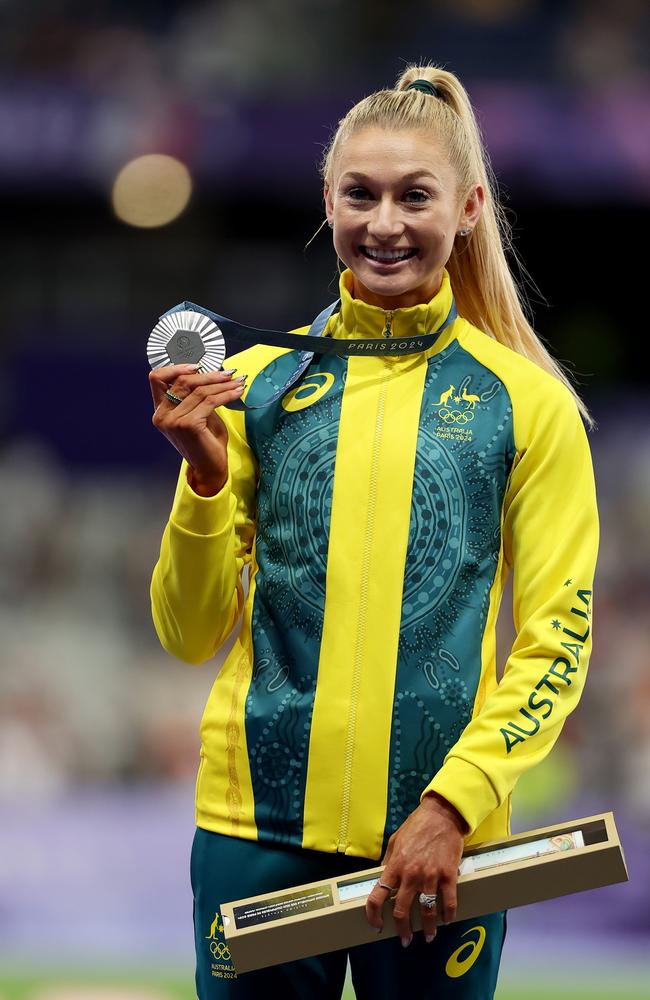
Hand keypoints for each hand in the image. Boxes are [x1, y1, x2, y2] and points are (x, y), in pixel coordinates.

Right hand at [149, 364, 246, 494]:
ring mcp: (173, 420)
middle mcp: (162, 415)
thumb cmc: (206, 442)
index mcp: (160, 410)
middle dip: (209, 375)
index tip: (198, 366)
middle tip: (229, 373)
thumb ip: (196, 396)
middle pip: (183, 381)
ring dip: (222, 383)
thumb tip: (211, 373)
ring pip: (199, 390)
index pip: (157, 378)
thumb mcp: (198, 414)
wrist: (210, 468)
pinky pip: (210, 401)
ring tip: (237, 381)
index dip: (176, 368)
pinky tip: (237, 392)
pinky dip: (226, 394)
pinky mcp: (188, 425)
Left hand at [365, 792, 467, 946]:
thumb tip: (382, 876)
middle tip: (405, 939)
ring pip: (427, 911)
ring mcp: (430, 876)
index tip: (376, 925)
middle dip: (403, 930)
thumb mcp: (395, 840)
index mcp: (395, 866)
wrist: (441, 815)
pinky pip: (448, 902)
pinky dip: (448, 915)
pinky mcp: (448, 875)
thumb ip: (388, 861)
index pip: (378, 896)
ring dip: (427, 929)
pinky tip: (447, 920)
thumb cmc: (417, 826)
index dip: (374, 915)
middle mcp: (411, 874)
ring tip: (428, 936)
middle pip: (402, 911)